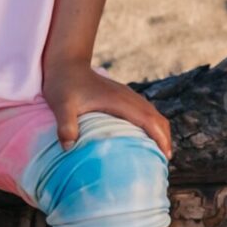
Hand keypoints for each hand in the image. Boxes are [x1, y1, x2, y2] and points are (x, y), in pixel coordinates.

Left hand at [43, 58, 172, 154]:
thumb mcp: (61, 105)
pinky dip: (152, 126)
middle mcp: (128, 97)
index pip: (148, 119)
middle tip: (164, 161)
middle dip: (165, 138)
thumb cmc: (63, 85)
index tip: (165, 155)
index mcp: (119, 100)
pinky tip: (145, 139)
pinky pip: (145, 112)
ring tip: (160, 153)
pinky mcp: (123, 97)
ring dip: (160, 132)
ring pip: (153, 114)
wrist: (66, 65)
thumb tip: (68, 147)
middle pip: (157, 118)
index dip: (159, 137)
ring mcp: (127, 96)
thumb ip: (65, 124)